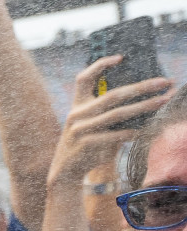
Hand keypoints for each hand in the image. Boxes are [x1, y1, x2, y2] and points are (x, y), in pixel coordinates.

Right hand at [50, 57, 173, 181]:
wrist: (65, 172)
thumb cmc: (86, 146)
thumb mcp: (93, 126)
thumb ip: (110, 113)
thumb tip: (145, 101)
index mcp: (77, 105)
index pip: (84, 79)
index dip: (100, 65)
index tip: (121, 57)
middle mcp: (77, 114)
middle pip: (113, 95)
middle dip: (141, 87)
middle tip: (164, 82)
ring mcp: (80, 129)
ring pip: (117, 114)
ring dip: (144, 106)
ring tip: (164, 101)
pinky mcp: (85, 144)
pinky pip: (115, 135)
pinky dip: (132, 132)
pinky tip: (147, 129)